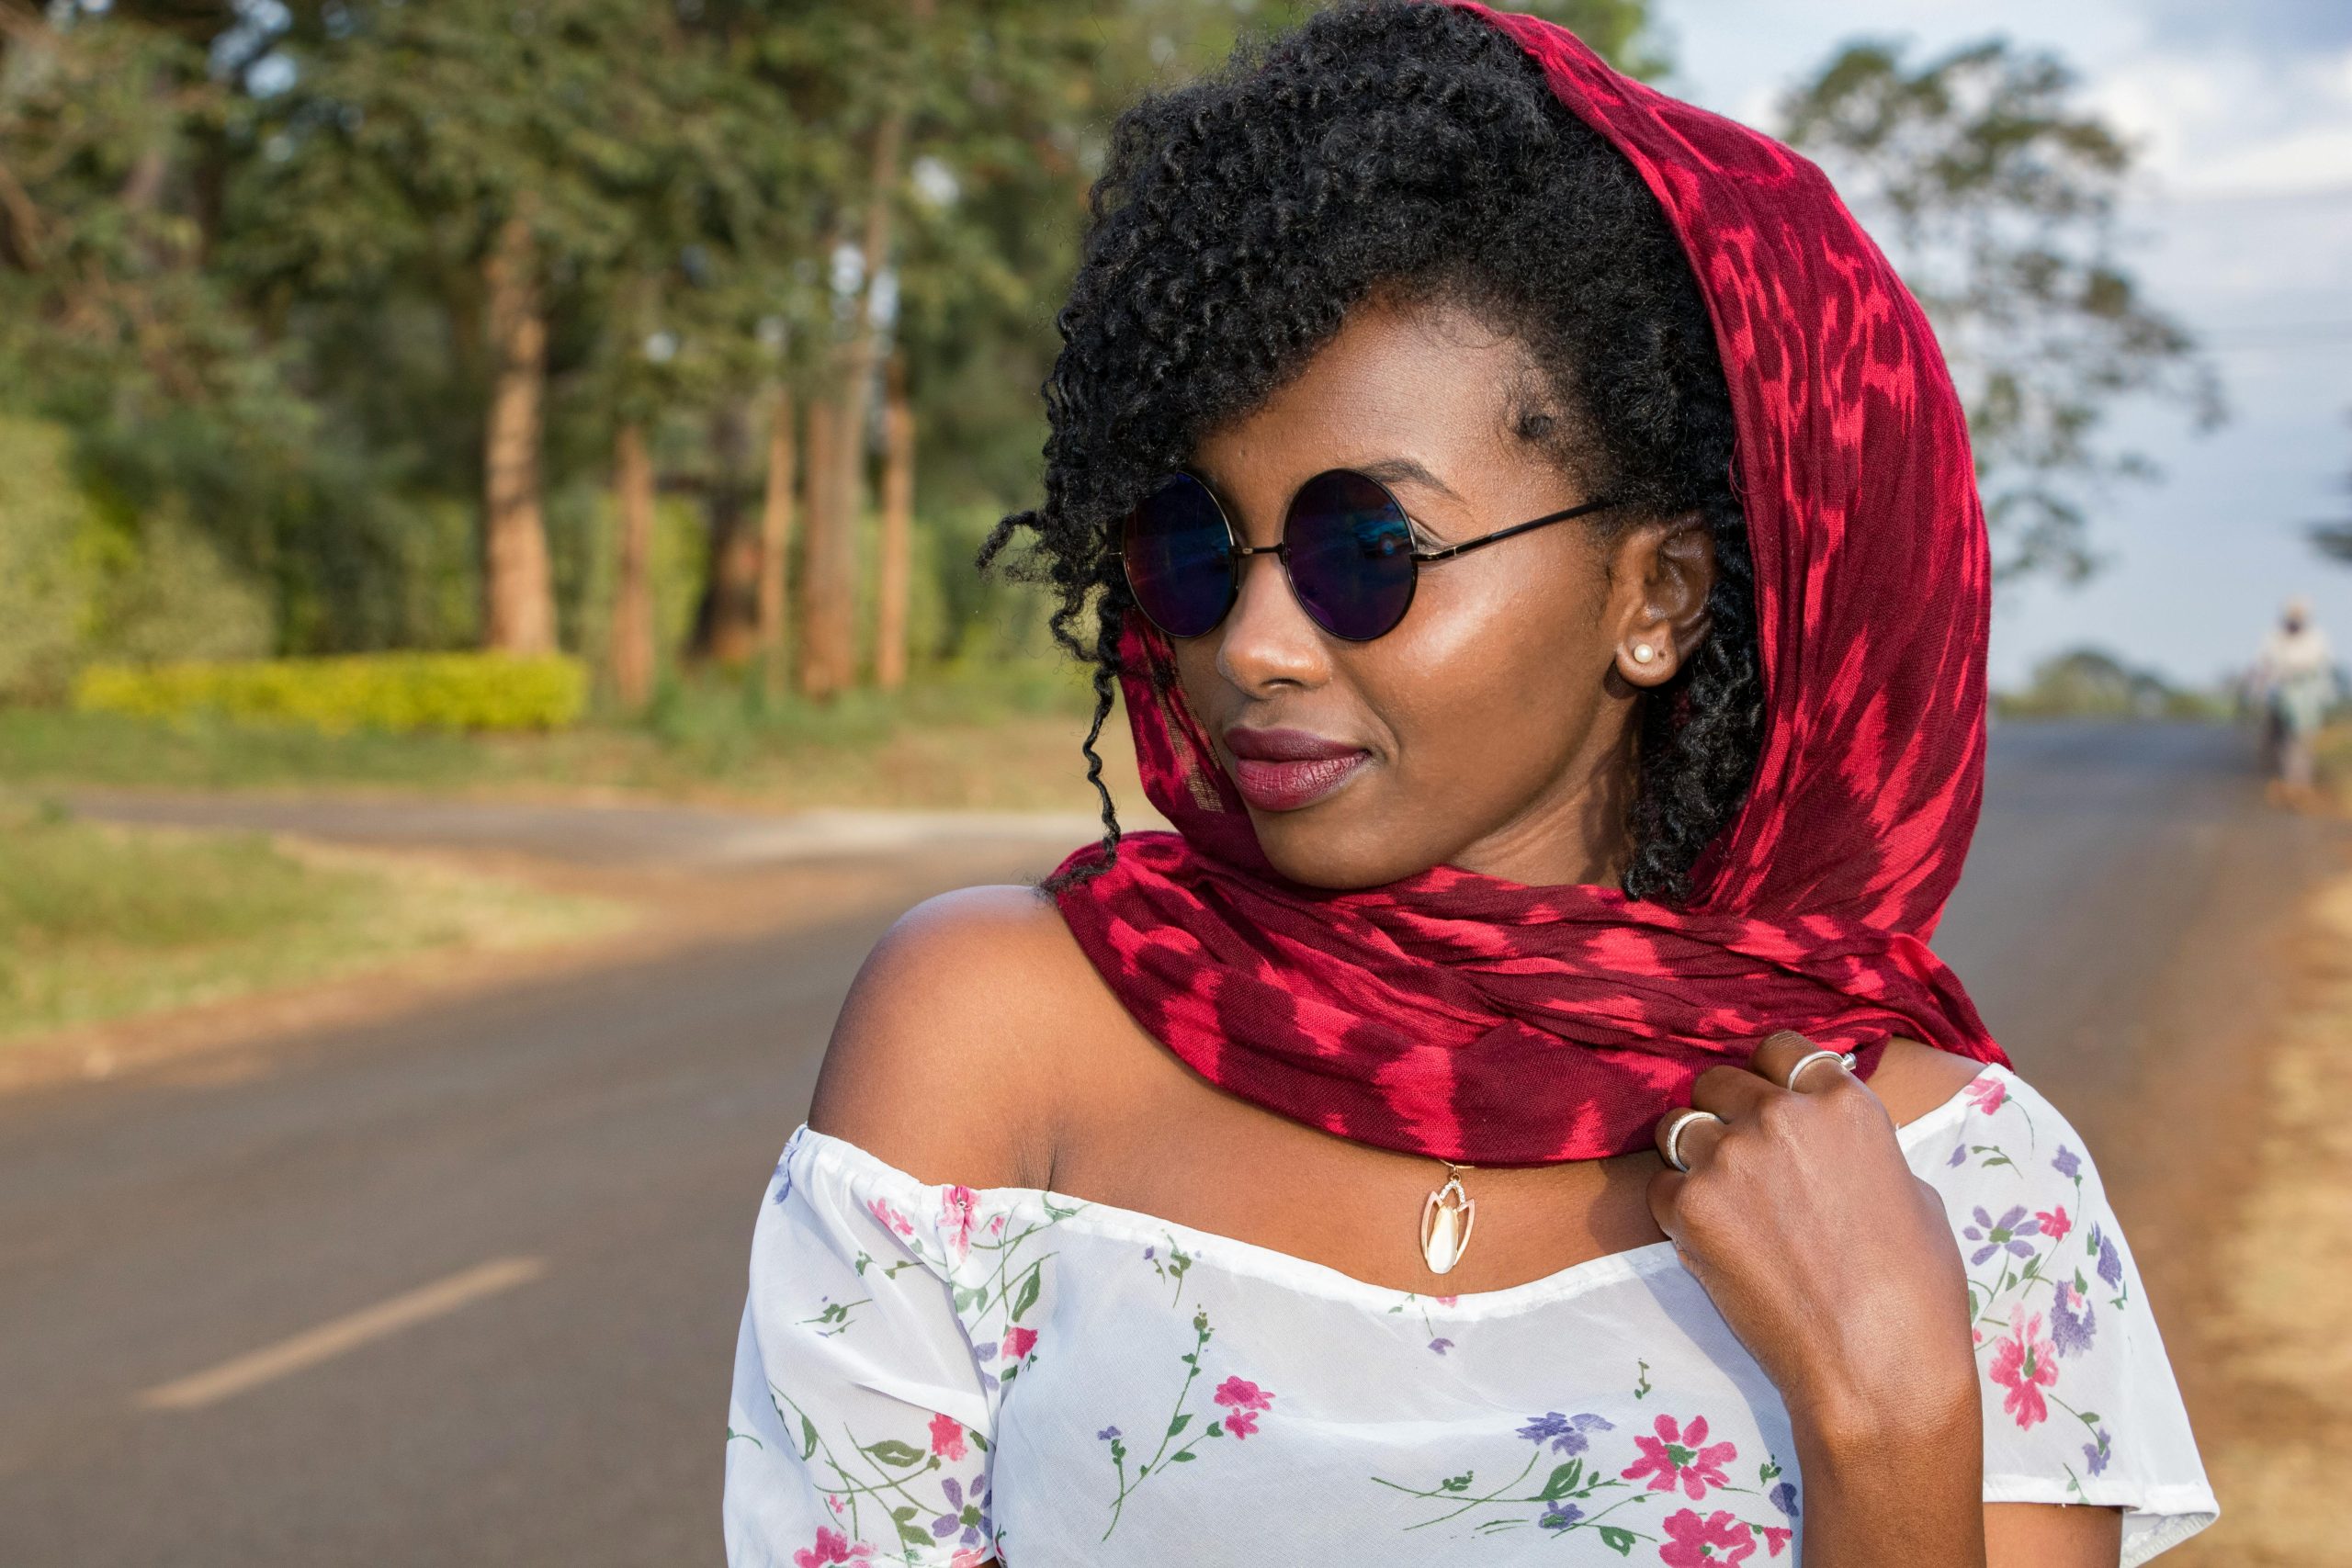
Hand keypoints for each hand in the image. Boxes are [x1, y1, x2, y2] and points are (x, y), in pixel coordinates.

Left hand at [1646, 1031, 1976, 1436]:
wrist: (1879, 1365)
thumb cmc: (1916, 1291)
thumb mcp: (1910, 1190)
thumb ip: (1856, 1147)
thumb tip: (1831, 1143)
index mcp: (1842, 1101)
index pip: (1780, 1048)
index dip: (1770, 1075)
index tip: (1769, 1100)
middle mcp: (1780, 1114)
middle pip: (1719, 1081)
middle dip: (1724, 1112)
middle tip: (1741, 1160)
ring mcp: (1729, 1156)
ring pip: (1677, 1126)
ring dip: (1691, 1154)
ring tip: (1720, 1199)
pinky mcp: (1689, 1206)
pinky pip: (1660, 1186)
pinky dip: (1676, 1208)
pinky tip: (1711, 1242)